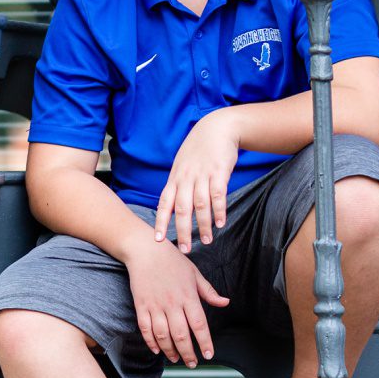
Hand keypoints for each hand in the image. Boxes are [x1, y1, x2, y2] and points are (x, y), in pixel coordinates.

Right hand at [124, 236, 229, 367]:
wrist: (145, 250)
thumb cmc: (172, 260)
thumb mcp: (195, 274)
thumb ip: (209, 292)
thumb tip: (225, 303)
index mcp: (188, 296)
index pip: (199, 325)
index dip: (204, 342)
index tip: (209, 354)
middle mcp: (172, 303)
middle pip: (181, 335)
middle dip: (188, 353)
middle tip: (192, 364)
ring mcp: (155, 305)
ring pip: (162, 335)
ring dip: (170, 350)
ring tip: (176, 359)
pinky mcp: (141, 305)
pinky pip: (145, 328)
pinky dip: (151, 342)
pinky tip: (157, 350)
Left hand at [154, 111, 240, 253]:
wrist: (216, 127)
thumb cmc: (198, 151)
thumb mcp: (182, 167)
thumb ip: (178, 186)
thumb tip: (172, 209)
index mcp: (175, 179)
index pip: (164, 204)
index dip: (160, 222)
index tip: (157, 240)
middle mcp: (186, 178)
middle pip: (181, 209)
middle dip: (182, 231)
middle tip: (185, 249)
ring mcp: (202, 175)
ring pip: (200, 205)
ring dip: (204, 224)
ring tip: (207, 240)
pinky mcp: (218, 171)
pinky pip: (218, 194)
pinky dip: (219, 210)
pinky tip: (221, 223)